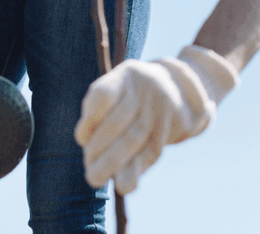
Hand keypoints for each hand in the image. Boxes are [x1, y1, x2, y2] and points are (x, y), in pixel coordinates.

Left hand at [74, 45, 238, 193]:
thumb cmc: (133, 91)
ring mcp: (159, 110)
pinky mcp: (169, 130)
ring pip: (135, 138)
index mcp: (126, 75)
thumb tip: (83, 140)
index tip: (80, 139)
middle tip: (87, 164)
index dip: (90, 119)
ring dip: (113, 162)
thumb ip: (100, 106)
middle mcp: (144, 90)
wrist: (179, 88)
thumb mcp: (119, 84)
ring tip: (95, 178)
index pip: (104, 94)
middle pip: (119, 121)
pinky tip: (123, 185)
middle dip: (99, 147)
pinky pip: (151, 151)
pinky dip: (136, 170)